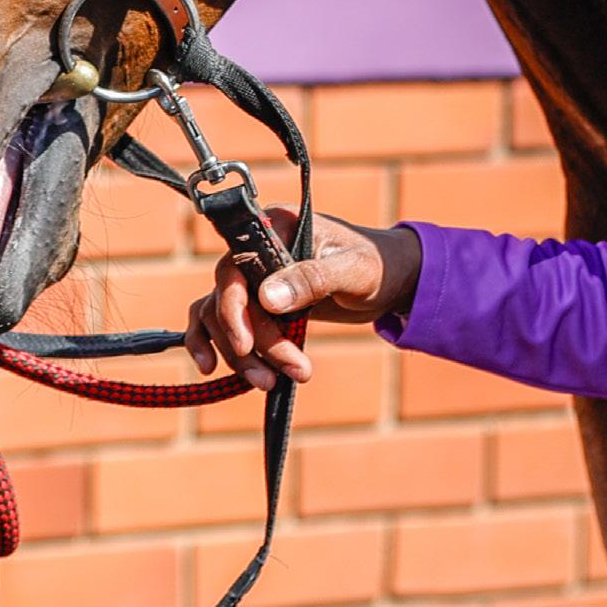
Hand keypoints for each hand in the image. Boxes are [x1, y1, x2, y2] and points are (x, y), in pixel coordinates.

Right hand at [184, 206, 421, 389]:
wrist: (391, 279)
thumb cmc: (377, 264)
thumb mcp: (353, 270)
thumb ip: (313, 279)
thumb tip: (266, 299)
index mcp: (277, 225)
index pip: (237, 264)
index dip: (233, 306)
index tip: (247, 344)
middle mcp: (257, 247)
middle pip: (228, 298)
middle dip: (249, 343)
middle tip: (274, 376)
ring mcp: (254, 275)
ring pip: (222, 316)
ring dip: (240, 355)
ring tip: (270, 382)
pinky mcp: (256, 301)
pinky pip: (222, 322)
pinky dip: (216, 345)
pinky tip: (216, 371)